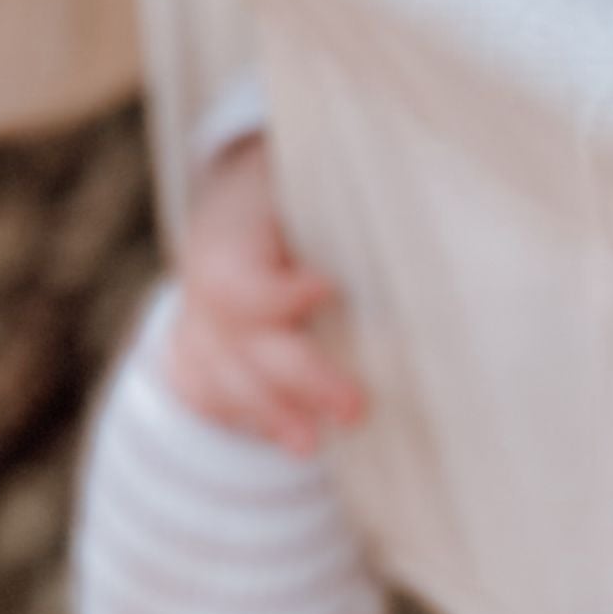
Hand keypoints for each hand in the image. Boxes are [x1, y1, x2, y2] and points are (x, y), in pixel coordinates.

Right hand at [165, 133, 366, 455]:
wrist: (234, 198)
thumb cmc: (289, 183)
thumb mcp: (309, 168)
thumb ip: (346, 194)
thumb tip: (417, 202)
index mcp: (229, 231)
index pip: (237, 278)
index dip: (279, 295)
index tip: (332, 291)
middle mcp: (203, 284)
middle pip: (244, 341)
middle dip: (300, 378)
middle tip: (355, 406)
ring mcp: (195, 325)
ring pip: (226, 380)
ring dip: (272, 415)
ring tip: (312, 445)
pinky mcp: (197, 357)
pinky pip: (213, 396)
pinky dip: (250, 417)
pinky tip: (291, 437)